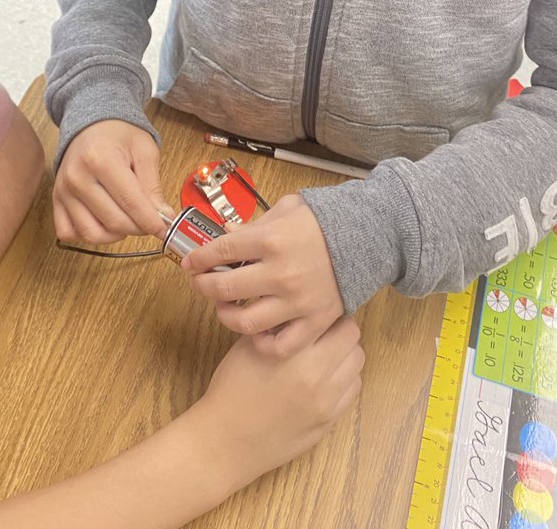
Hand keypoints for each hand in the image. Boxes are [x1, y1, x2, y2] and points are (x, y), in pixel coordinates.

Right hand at [53, 120, 172, 242]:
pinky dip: (89, 235)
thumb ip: (153, 186)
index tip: (164, 229)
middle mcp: (78, 177)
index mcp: (101, 159)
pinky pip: (69, 233)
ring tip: (127, 220)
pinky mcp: (56, 200)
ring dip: (116, 235)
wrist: (91, 125)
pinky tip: (103, 222)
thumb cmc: (119, 135)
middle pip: (114, 221)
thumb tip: (164, 217)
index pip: (131, 203)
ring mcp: (63, 191)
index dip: (152, 221)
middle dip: (139, 228)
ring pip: (93, 233)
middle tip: (149, 221)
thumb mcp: (144, 151)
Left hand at [183, 193, 344, 356]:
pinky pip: (280, 345)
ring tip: (223, 307)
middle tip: (199, 283)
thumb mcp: (286, 210)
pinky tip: (255, 331)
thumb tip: (225, 233)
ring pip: (245, 322)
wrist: (367, 238)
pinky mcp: (313, 322)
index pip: (220, 251)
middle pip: (224, 288)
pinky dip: (262, 343)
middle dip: (202, 285)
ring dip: (225, 316)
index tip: (190, 262)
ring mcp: (297, 301)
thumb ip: (254, 223)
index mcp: (271, 240)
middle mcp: (280, 273)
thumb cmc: (323, 222)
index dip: (198, 258)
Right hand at [197, 318, 363, 476]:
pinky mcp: (329, 421)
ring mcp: (326, 402)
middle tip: (322, 332)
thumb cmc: (231, 390)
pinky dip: (344, 379)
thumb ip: (278, 326)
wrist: (227, 440)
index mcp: (294, 352)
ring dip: (344, 353)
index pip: (333, 316)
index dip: (324, 310)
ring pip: (357, 363)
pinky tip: (324, 379)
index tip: (315, 313)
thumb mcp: (249, 346)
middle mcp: (316, 376)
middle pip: (352, 337)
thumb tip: (298, 310)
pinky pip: (352, 390)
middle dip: (339, 329)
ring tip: (324, 355)